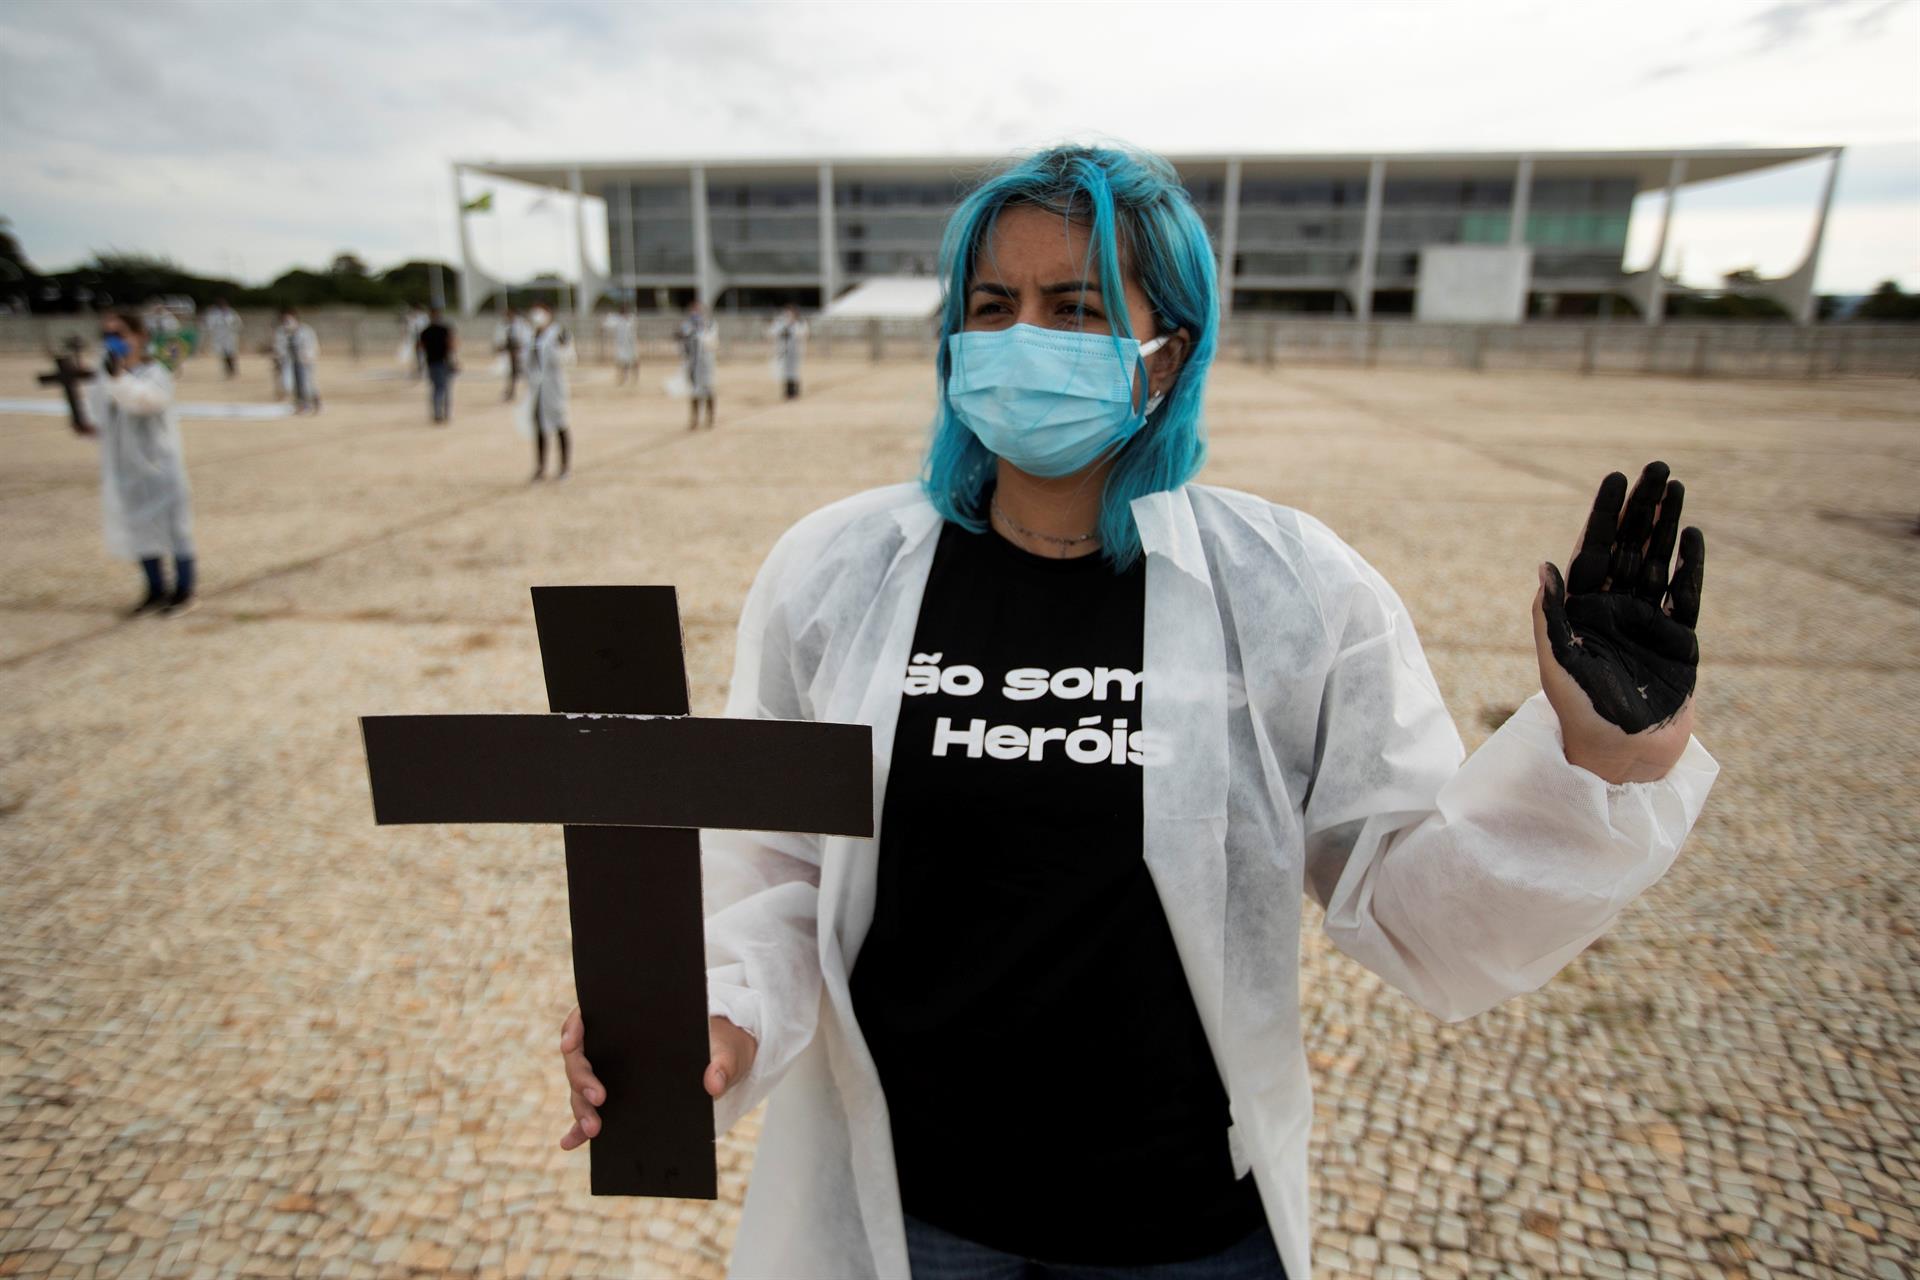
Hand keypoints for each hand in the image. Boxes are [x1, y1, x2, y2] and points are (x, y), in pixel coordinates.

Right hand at [556, 1006, 756, 1150]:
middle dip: (582, 1078)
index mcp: (633, 1019)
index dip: (574, 1027)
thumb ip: (723, 1064)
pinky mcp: (616, 1098)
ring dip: (581, 1107)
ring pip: (582, 1088)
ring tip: (594, 1128)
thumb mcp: (729, 1050)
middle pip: (581, 1058)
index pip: (589, 1016)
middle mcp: (614, 1045)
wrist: (725, 1060)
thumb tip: (712, 1084)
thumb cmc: (723, 1045)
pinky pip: (591, 1111)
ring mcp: (611, 1072)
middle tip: (599, 1099)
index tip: (571, 1043)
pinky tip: (571, 1143)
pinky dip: (578, 1128)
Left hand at [1532, 461, 1703, 783]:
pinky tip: (1693, 535)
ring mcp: (1647, 621)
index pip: (1594, 550)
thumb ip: (1552, 615)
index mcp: (1581, 610)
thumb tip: (1544, 566)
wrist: (1621, 751)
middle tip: (1657, 467)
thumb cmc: (1580, 710)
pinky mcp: (1678, 639)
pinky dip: (1691, 565)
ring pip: (1658, 561)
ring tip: (1676, 486)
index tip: (1616, 478)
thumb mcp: (1558, 662)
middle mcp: (1613, 609)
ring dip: (1667, 525)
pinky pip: (1685, 593)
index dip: (1605, 514)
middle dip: (1641, 508)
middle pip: (1630, 546)